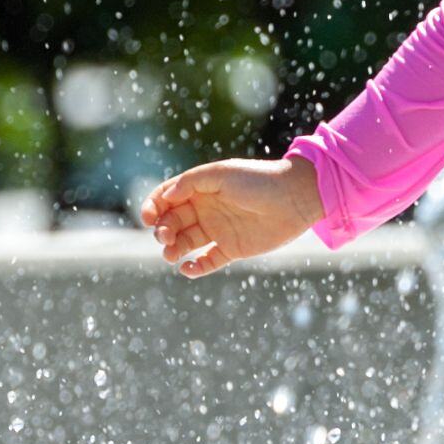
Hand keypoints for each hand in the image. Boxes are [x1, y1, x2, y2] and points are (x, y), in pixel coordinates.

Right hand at [143, 156, 324, 276]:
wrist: (295, 199)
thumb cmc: (259, 180)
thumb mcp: (222, 174)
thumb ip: (191, 182)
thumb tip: (165, 196)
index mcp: (200, 188)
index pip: (166, 197)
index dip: (152, 206)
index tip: (148, 217)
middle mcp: (206, 209)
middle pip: (172, 221)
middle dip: (162, 230)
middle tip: (164, 237)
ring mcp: (218, 230)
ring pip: (185, 243)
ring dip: (173, 249)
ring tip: (171, 255)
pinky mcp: (232, 249)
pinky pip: (207, 261)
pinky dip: (194, 268)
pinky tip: (187, 269)